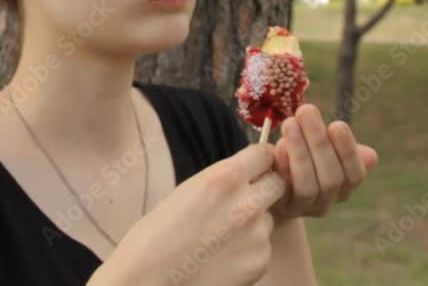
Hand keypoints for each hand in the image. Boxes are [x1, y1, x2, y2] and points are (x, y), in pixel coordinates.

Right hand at [91, 144, 286, 285]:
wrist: (149, 278)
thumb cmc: (156, 235)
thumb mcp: (188, 191)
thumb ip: (222, 181)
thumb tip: (243, 177)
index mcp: (224, 178)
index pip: (264, 154)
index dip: (260, 160)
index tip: (256, 167)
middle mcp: (247, 203)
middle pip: (278, 183)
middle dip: (266, 187)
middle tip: (245, 200)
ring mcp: (257, 234)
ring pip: (268, 218)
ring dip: (254, 223)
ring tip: (221, 238)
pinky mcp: (261, 261)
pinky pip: (262, 247)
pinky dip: (248, 250)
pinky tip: (223, 258)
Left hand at [269, 104, 378, 221]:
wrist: (267, 184)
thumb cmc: (301, 157)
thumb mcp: (321, 149)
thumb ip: (340, 148)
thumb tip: (371, 156)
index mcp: (343, 188)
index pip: (355, 175)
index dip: (348, 151)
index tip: (337, 124)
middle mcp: (325, 203)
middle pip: (330, 179)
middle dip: (319, 143)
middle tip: (306, 111)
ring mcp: (301, 208)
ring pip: (307, 186)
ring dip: (299, 151)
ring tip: (290, 122)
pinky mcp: (278, 208)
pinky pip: (281, 189)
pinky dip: (281, 166)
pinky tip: (277, 145)